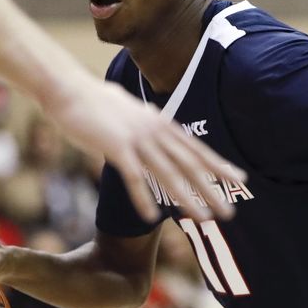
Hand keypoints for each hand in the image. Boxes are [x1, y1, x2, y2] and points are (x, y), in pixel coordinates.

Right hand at [49, 79, 244, 223]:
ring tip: (203, 218)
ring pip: (168, 173)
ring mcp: (137, 138)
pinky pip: (133, 177)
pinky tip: (152, 216)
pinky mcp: (116, 146)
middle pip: (189, 164)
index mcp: (160, 124)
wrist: (68, 89)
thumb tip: (158, 132)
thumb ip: (148, 126)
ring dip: (187, 198)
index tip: (239, 180)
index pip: (196, 149)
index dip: (219, 165)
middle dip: (212, 189)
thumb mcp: (132, 114)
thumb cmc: (97, 104)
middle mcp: (155, 131)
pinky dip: (143, 197)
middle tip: (230, 211)